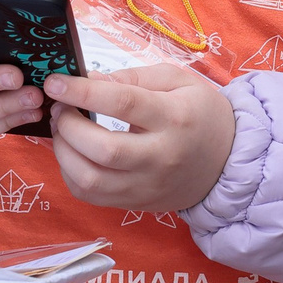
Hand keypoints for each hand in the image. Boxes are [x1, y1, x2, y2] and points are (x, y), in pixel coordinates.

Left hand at [45, 65, 236, 213]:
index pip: (123, 103)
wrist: (227, 163)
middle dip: (69, 126)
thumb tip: (89, 80)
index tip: (55, 82)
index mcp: (174, 118)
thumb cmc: (200, 113)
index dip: (82, 91)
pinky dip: (71, 173)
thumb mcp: (178, 81)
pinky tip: (72, 153)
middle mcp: (161, 156)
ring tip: (62, 129)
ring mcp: (147, 185)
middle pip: (104, 149)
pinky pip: (91, 196)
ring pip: (91, 180)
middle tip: (59, 108)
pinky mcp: (136, 203)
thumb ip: (133, 79)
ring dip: (63, 152)